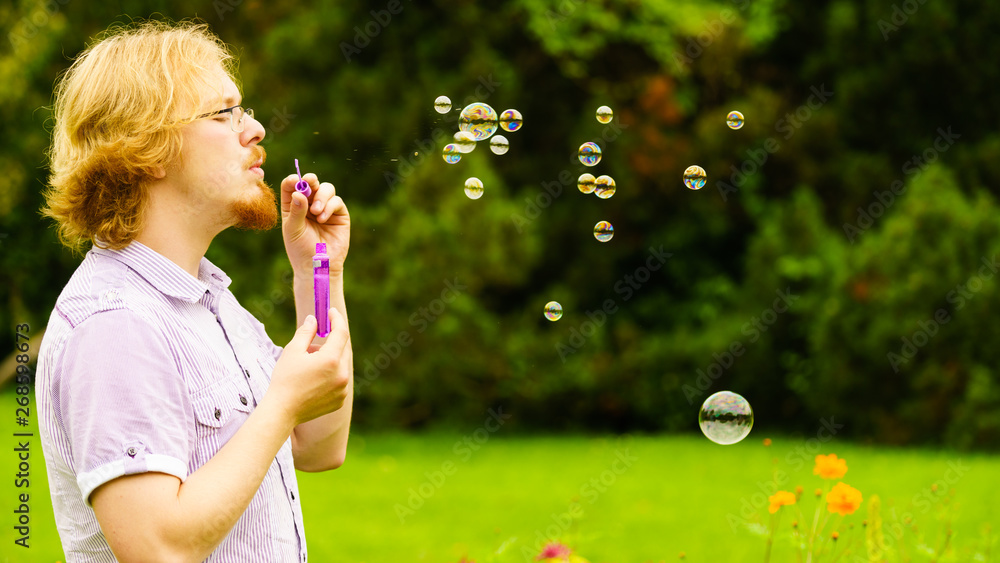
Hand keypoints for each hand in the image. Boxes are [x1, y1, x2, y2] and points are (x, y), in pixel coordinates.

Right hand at [267, 310, 350, 425]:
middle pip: (343, 349)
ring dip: (329, 359)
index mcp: (331, 360)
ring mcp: (343, 389)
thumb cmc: (284, 379)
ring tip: (308, 365)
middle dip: (330, 342)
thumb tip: (314, 319)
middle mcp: (342, 374)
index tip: (331, 312)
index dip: (337, 319)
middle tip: (312, 344)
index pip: (341, 332)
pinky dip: (331, 374)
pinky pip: (339, 380)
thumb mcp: (293, 351)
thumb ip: (306, 332)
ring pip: (341, 365)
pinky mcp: (340, 399)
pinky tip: (313, 380)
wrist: (282, 411)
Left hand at [281, 171, 349, 275]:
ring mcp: (325, 208)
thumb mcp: (293, 229)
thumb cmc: (300, 249)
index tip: (294, 181)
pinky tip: (322, 219)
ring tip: (316, 212)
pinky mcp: (339, 214)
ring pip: (326, 188)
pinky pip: (336, 201)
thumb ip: (296, 210)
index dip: (293, 180)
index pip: (291, 186)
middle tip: (309, 182)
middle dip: (310, 180)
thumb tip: (298, 192)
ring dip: (321, 196)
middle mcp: (309, 204)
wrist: (318, 265)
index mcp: (293, 205)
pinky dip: (329, 207)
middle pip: (311, 183)